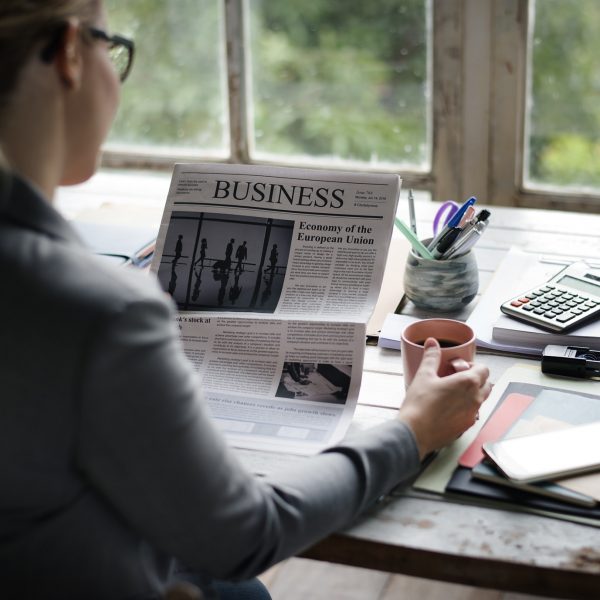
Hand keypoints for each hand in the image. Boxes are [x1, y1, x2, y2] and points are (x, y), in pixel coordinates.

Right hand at [397, 338, 491, 459]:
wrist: (414, 433)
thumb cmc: (419, 405)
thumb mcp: (424, 375)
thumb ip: (431, 357)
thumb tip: (432, 344)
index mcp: (468, 383)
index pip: (484, 369)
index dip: (473, 366)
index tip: (460, 368)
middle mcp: (475, 399)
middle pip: (487, 384)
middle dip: (476, 380)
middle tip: (458, 379)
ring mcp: (472, 415)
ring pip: (480, 400)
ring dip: (472, 395)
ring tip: (452, 394)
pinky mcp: (466, 428)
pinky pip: (472, 414)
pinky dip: (465, 409)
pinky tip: (448, 409)